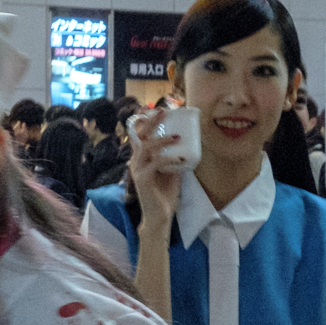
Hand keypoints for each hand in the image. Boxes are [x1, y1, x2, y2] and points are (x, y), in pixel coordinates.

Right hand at [126, 111, 183, 232]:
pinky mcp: (143, 180)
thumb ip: (175, 158)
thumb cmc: (165, 194)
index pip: (139, 135)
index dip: (143, 120)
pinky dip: (169, 159)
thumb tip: (188, 145)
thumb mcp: (173, 171)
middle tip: (164, 111)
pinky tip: (180, 159)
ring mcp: (138, 170)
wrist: (160, 216)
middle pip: (140, 135)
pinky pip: (155, 164)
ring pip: (146, 147)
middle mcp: (136, 161)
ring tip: (177, 136)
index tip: (154, 108)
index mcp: (142, 158)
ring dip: (162, 140)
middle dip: (151, 121)